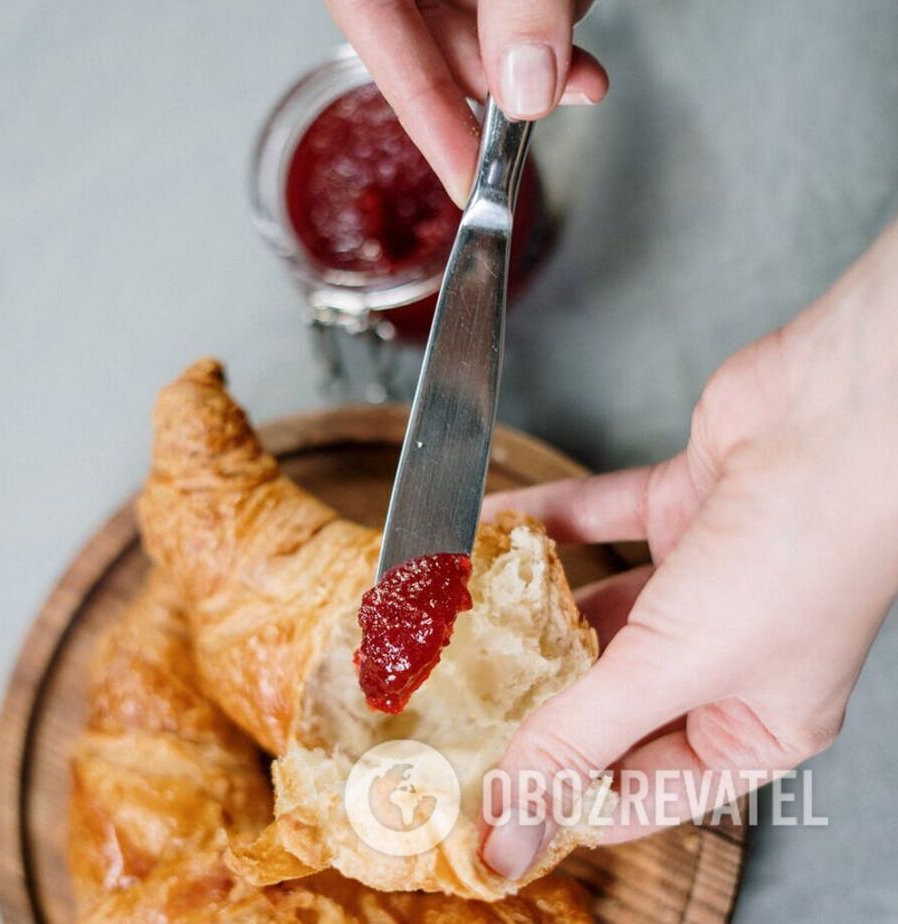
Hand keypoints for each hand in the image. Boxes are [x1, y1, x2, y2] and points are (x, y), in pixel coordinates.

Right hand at [324, 0, 609, 204]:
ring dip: (536, 50)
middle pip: (434, 42)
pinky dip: (537, 15)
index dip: (430, 125)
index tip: (469, 184)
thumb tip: (529, 83)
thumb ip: (516, 7)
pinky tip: (564, 11)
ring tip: (582, 67)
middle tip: (570, 101)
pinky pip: (497, 3)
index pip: (384, 54)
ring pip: (474, 25)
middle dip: (511, 83)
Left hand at [477, 218, 897, 877]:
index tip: (473, 804)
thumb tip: (511, 834)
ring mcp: (712, 577)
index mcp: (758, 726)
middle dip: (527, 706)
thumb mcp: (672, 669)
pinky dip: (541, 524)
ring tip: (448, 630)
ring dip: (525, 614)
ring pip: (596, 612)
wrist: (852, 414)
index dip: (556, 801)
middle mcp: (735, 657)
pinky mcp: (689, 503)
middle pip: (605, 703)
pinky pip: (595, 522)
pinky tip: (484, 533)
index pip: (639, 793)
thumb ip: (575, 741)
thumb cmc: (805, 552)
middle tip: (441, 716)